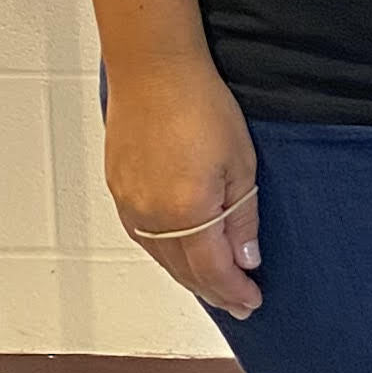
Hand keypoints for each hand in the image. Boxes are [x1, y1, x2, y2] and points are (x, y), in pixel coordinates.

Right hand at [107, 58, 262, 320]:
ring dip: (189, 275)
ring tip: (214, 283)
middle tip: (238, 302)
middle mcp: (151, 216)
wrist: (154, 70)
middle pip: (184, 272)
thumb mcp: (241, 163)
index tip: (252, 301)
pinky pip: (143, 237)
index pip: (213, 271)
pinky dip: (166, 252)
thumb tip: (246, 259)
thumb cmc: (200, 105)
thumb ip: (242, 217)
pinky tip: (181, 252)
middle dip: (214, 291)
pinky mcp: (119, 190)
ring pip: (161, 257)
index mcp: (186, 213)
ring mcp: (130, 204)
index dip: (234, 291)